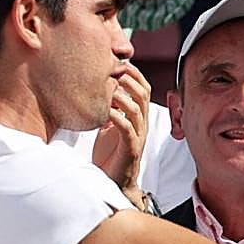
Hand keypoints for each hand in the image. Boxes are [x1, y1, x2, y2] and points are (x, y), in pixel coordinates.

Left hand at [92, 62, 149, 191]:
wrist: (113, 182)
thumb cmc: (110, 154)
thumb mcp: (108, 125)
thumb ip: (109, 108)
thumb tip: (100, 89)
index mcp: (137, 117)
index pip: (143, 89)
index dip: (135, 74)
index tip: (122, 62)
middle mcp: (140, 125)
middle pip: (143, 96)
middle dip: (131, 81)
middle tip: (116, 70)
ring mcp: (137, 137)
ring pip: (137, 111)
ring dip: (124, 98)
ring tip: (110, 89)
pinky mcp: (129, 150)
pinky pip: (127, 130)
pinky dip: (117, 118)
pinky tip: (106, 112)